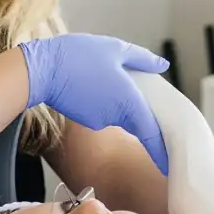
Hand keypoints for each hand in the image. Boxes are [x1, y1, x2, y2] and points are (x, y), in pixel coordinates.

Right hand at [19, 34, 169, 174]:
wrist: (42, 69)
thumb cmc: (79, 56)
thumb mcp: (115, 49)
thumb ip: (142, 59)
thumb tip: (163, 65)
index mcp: (129, 103)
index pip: (152, 134)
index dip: (162, 151)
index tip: (171, 163)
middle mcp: (116, 116)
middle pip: (139, 124)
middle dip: (148, 125)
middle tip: (159, 118)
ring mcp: (99, 119)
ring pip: (120, 115)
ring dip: (124, 104)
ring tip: (120, 81)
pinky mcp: (85, 117)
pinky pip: (104, 111)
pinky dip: (108, 101)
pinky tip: (100, 84)